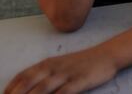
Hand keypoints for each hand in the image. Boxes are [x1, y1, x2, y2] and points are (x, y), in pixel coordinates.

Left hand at [4, 46, 118, 93]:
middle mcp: (54, 68)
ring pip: (43, 88)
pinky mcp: (80, 81)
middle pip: (29, 83)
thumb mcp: (59, 65)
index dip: (11, 88)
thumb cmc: (81, 63)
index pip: (22, 76)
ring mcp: (67, 74)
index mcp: (47, 64)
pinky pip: (65, 92)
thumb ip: (43, 75)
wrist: (106, 55)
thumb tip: (27, 89)